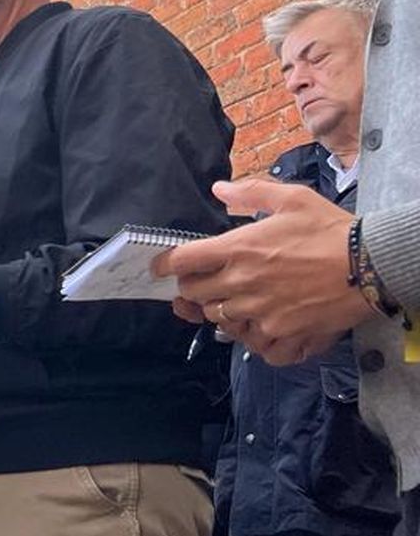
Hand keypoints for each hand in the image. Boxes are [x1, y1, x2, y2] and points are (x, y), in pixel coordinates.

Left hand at [152, 179, 374, 364]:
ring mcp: (260, 312)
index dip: (166, 264)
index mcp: (239, 248)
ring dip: (222, 311)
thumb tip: (219, 190)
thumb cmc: (331, 229)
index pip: (181, 261)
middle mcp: (242, 283)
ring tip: (239, 300)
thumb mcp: (293, 199)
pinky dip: (254, 338)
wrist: (372, 264)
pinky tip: (262, 325)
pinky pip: (253, 345)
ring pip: (219, 320)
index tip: (162, 267)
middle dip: (193, 287)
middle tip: (207, 281)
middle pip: (193, 294)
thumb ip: (251, 194)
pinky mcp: (281, 333)